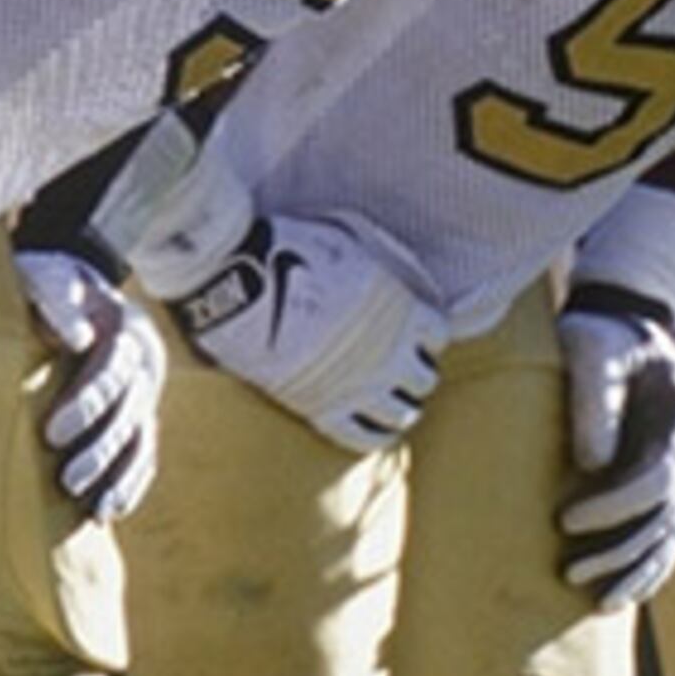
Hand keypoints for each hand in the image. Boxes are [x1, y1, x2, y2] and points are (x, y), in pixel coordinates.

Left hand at [18, 249, 163, 521]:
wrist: (75, 283)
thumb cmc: (50, 282)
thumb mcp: (48, 278)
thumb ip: (58, 301)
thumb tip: (79, 339)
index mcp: (124, 327)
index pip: (111, 371)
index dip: (86, 404)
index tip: (51, 434)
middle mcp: (144, 362)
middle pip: (131, 412)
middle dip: (101, 449)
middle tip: (68, 480)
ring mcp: (147, 389)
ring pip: (143, 438)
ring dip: (120, 476)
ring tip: (95, 508)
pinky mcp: (141, 412)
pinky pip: (145, 452)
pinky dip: (131, 482)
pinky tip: (110, 509)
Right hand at [170, 214, 442, 448]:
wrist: (238, 280)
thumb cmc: (291, 249)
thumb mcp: (351, 238)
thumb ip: (385, 260)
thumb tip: (406, 275)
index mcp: (400, 308)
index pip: (437, 336)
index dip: (424, 335)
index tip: (410, 336)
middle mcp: (389, 351)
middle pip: (424, 378)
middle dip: (412, 372)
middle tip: (396, 369)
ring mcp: (360, 385)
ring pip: (403, 413)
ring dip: (398, 406)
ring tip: (385, 401)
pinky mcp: (325, 409)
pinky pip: (366, 437)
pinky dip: (374, 434)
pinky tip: (369, 425)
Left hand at [556, 283, 674, 607]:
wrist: (620, 329)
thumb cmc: (601, 336)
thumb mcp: (591, 350)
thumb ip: (594, 400)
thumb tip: (592, 466)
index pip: (660, 477)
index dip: (615, 506)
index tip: (566, 520)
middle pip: (669, 517)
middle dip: (621, 550)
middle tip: (570, 571)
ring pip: (672, 536)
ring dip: (636, 571)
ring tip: (596, 599)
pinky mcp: (669, 484)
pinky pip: (667, 535)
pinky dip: (648, 568)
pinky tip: (621, 594)